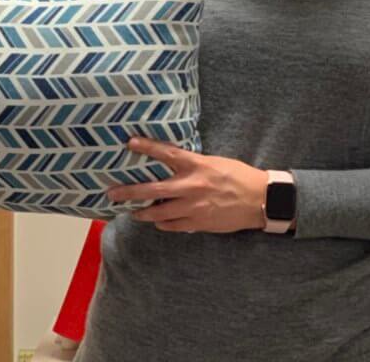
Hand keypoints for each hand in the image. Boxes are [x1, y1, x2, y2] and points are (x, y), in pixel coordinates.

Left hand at [107, 136, 268, 233]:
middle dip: (129, 192)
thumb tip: (174, 165)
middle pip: (153, 190)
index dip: (147, 147)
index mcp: (196, 165)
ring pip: (158, 214)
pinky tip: (158, 222)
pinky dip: (163, 224)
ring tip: (133, 212)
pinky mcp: (197, 223)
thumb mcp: (215, 162)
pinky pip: (172, 226)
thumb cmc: (238, 176)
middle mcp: (191, 186)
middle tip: (112, 193)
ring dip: (143, 213)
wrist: (258, 199)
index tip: (130, 143)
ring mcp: (193, 207)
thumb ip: (194, 165)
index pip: (166, 153)